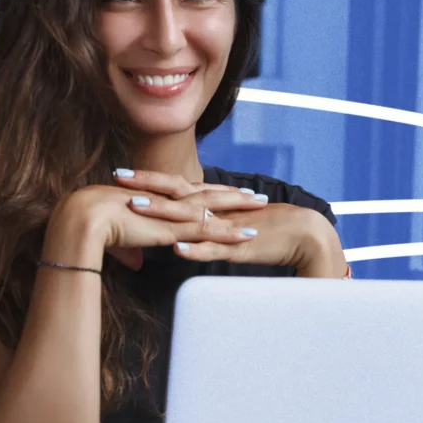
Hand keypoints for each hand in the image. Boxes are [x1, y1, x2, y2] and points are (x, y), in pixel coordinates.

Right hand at [53, 181, 262, 270]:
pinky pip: (208, 232)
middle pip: (207, 196)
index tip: (225, 192)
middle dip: (232, 195)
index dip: (207, 193)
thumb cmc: (93, 227)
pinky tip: (247, 235)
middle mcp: (168, 202)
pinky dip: (229, 233)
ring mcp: (173, 214)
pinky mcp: (174, 230)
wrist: (85, 219)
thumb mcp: (117, 241)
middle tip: (255, 195)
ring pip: (214, 209)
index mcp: (154, 199)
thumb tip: (135, 263)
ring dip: (240, 209)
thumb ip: (129, 250)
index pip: (187, 193)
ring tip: (262, 207)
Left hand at [114, 168, 347, 275]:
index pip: (175, 186)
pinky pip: (214, 248)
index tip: (120, 173)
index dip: (148, 179)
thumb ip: (204, 223)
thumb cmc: (263, 230)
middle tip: (118, 177)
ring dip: (163, 212)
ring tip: (136, 206)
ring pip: (189, 217)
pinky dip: (195, 248)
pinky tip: (177, 249)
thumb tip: (181, 225)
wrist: (304, 233)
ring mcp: (225, 226)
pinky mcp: (238, 247)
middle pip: (176, 193)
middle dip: (147, 185)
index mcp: (212, 202)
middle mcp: (215, 209)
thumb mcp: (227, 224)